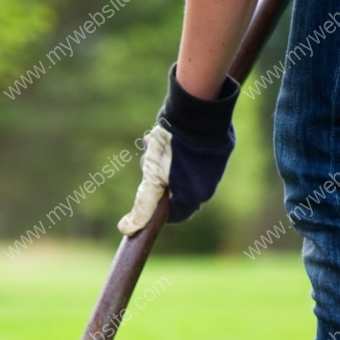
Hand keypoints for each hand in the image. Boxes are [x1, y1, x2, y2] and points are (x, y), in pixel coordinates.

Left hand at [117, 64, 239, 234]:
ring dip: (160, 162)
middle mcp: (208, 184)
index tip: (143, 196)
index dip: (155, 208)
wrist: (197, 110)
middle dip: (155, 179)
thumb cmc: (173, 148)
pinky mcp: (213, 148)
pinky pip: (188, 156)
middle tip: (147, 163)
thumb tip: (126, 229)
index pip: (175, 214)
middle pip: (174, 191)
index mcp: (197, 196)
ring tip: (153, 145)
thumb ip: (142, 206)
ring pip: (177, 171)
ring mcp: (212, 166)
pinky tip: (162, 136)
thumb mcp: (152, 179)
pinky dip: (172, 150)